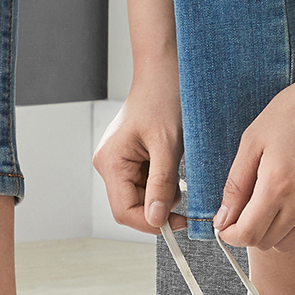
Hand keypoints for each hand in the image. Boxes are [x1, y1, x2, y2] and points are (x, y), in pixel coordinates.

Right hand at [92, 54, 185, 232]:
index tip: (180, 224)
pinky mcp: (130, 157)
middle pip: (131, 206)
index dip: (151, 223)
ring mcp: (118, 161)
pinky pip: (145, 181)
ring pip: (140, 196)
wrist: (165, 70)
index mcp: (111, 162)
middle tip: (185, 198)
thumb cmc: (164, 98)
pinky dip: (162, 182)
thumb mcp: (168, 145)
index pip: (125, 211)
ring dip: (162, 194)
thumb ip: (161, 184)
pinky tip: (174, 166)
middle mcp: (108, 164)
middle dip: (158, 207)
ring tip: (179, 173)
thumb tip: (156, 220)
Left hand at [213, 73, 294, 250]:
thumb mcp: (253, 141)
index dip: (229, 234)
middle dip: (248, 230)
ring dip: (272, 230)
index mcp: (278, 186)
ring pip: (288, 242)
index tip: (225, 224)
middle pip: (265, 242)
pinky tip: (293, 199)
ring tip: (270, 201)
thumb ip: (235, 185)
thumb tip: (222, 220)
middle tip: (246, 207)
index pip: (247, 235)